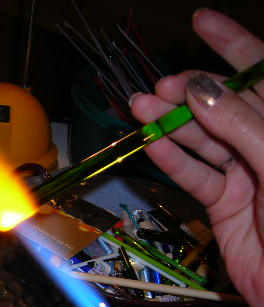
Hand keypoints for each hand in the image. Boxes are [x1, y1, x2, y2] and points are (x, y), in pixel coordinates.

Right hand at [130, 8, 263, 306]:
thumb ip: (244, 126)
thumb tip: (203, 89)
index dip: (236, 45)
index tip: (202, 21)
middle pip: (225, 106)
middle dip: (193, 90)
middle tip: (162, 85)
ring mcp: (246, 174)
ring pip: (204, 140)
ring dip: (171, 124)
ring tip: (141, 107)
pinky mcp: (224, 203)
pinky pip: (194, 175)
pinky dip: (172, 159)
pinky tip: (152, 143)